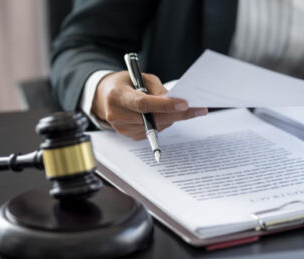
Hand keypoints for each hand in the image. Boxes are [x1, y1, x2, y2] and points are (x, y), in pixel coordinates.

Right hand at [92, 71, 207, 139]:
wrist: (104, 96)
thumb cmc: (124, 83)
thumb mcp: (140, 77)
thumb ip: (157, 89)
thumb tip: (176, 101)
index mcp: (117, 96)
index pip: (144, 104)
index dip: (165, 105)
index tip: (184, 103)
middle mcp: (117, 114)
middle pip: (153, 118)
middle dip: (178, 113)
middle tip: (198, 110)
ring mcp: (122, 128)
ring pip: (156, 126)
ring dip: (171, 118)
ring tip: (181, 108)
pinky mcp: (128, 136)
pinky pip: (153, 131)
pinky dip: (163, 123)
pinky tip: (166, 115)